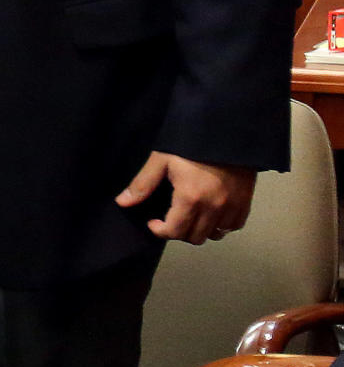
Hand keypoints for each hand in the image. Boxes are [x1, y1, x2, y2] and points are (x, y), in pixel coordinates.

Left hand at [115, 150, 256, 244]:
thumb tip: (122, 202)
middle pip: (194, 237)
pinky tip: (211, 211)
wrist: (226, 129)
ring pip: (214, 235)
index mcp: (190, 198)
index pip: (174, 232)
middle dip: (178, 231)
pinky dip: (220, 225)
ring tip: (191, 214)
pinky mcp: (245, 203)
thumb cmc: (190, 142)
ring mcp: (232, 208)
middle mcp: (213, 209)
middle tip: (171, 216)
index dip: (160, 230)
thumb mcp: (162, 159)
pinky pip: (232, 227)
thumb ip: (143, 184)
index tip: (153, 221)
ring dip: (200, 229)